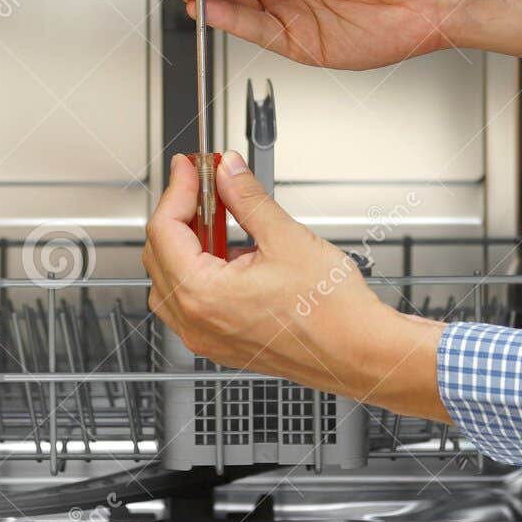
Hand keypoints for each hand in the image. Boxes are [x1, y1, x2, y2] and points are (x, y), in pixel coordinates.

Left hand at [141, 150, 449, 422]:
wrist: (362, 353)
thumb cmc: (334, 313)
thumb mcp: (286, 238)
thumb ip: (247, 199)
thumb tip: (228, 172)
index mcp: (203, 297)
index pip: (164, 230)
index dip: (177, 189)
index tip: (190, 167)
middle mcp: (197, 323)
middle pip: (159, 254)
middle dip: (180, 212)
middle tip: (203, 182)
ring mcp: (208, 337)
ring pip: (171, 279)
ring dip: (187, 242)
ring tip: (217, 214)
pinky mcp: (224, 343)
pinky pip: (192, 302)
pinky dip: (199, 270)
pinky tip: (229, 250)